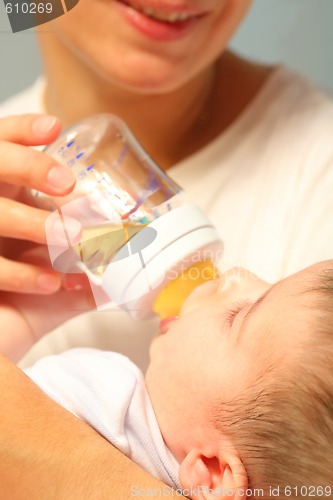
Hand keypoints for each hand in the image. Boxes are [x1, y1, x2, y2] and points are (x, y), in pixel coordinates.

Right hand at [0, 114, 94, 359]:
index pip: (0, 148)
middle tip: (66, 182)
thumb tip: (135, 265)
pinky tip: (53, 284)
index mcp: (2, 203)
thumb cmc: (23, 309)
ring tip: (71, 240)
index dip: (20, 131)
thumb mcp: (59, 287)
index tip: (54, 127)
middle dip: (27, 165)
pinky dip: (23, 273)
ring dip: (34, 224)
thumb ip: (89, 275)